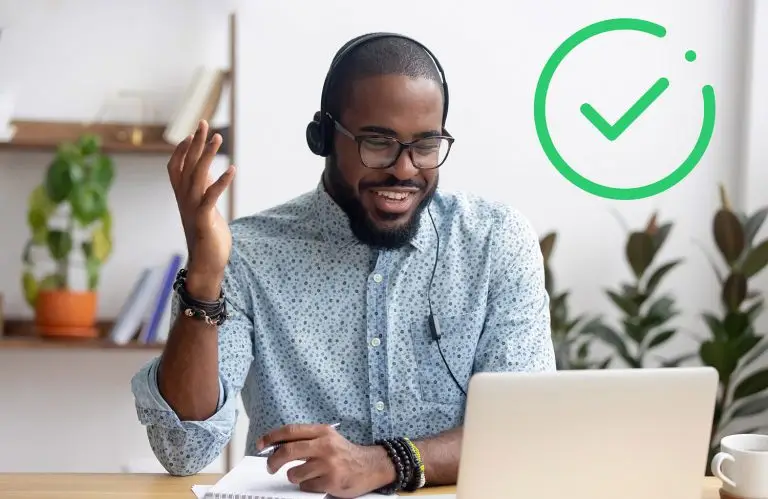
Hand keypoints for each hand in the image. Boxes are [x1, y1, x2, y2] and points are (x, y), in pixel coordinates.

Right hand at [167, 120, 234, 298]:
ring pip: (197, 176)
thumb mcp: (205, 209)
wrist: (206, 265)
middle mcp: (184, 200)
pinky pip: (211, 197)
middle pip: (186, 165)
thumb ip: (204, 191)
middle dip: (195, 143)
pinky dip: (221, 182)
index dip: (183, 149)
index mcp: (183, 197)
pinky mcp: (204, 219)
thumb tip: (208, 172)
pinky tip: (232, 170)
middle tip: (204, 123)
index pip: (176, 167)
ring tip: (218, 138)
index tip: (193, 132)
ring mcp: (193, 209)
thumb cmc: (207, 237)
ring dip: (208, 155)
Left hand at [257, 424, 394, 497]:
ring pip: (294, 473)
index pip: (290, 431)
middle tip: (270, 467)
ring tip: (305, 475)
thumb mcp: (327, 438)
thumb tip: (277, 446)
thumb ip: (306, 439)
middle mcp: (325, 445)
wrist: (371, 466)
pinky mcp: (331, 481)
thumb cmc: (345, 453)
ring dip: (294, 477)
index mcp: (322, 431)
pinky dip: (307, 486)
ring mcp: (328, 464)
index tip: (261, 445)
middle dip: (273, 461)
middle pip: (288, 451)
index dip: (271, 437)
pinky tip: (318, 481)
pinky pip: (306, 486)